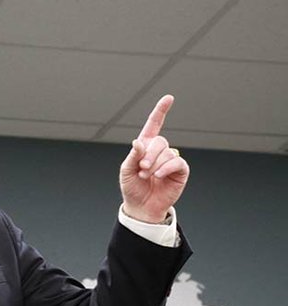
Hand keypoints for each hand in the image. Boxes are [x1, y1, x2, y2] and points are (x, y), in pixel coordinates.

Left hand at [120, 95, 189, 223]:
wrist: (141, 206)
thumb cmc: (132, 187)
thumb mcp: (126, 170)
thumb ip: (133, 155)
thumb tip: (138, 142)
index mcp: (145, 147)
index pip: (154, 125)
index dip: (161, 111)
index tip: (169, 98)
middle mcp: (159, 151)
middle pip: (160, 141)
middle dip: (149, 156)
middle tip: (141, 170)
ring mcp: (171, 160)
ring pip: (167, 152)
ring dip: (155, 165)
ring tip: (147, 177)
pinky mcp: (180, 171)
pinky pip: (177, 162)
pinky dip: (166, 168)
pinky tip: (158, 177)